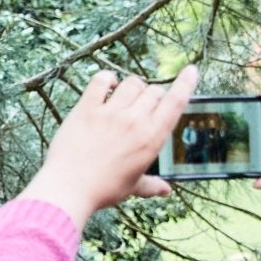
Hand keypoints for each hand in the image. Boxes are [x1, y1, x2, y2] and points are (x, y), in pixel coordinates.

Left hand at [21, 67, 197, 224]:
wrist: (69, 188)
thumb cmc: (103, 189)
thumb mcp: (133, 187)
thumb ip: (151, 184)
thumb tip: (165, 190)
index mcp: (152, 138)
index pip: (175, 103)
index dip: (185, 84)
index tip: (191, 71)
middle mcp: (134, 121)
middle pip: (153, 91)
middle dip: (153, 95)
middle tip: (144, 105)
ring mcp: (110, 112)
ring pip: (131, 83)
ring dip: (132, 87)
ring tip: (125, 97)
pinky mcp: (86, 108)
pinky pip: (100, 81)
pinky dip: (106, 78)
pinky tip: (107, 85)